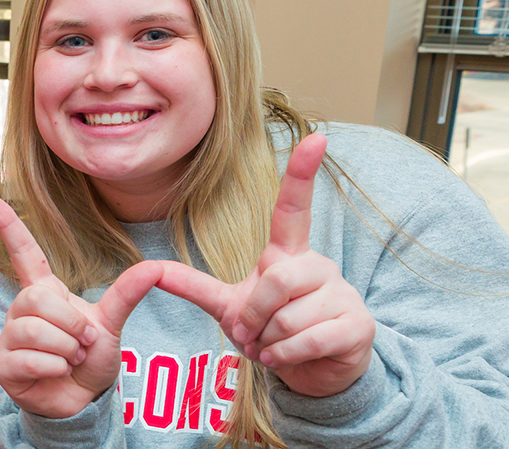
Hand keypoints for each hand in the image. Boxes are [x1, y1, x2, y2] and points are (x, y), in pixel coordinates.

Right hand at [0, 194, 162, 419]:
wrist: (82, 399)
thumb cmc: (90, 358)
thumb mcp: (111, 322)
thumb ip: (127, 293)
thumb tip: (156, 266)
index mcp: (44, 291)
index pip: (23, 252)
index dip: (6, 225)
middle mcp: (21, 309)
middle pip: (37, 299)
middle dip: (72, 324)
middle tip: (83, 342)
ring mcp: (8, 337)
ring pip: (34, 330)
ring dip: (66, 349)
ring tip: (72, 358)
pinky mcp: (3, 365)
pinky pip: (30, 358)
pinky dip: (55, 368)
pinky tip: (58, 372)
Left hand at [156, 133, 374, 396]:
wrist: (312, 372)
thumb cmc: (272, 331)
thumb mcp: (229, 306)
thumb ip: (194, 286)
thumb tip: (152, 269)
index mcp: (287, 255)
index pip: (293, 208)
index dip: (302, 174)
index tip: (316, 136)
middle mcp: (317, 266)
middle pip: (275, 280)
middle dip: (253, 315)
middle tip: (252, 334)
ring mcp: (342, 294)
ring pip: (288, 317)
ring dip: (269, 342)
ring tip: (274, 346)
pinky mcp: (357, 325)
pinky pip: (308, 340)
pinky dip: (286, 357)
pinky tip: (286, 358)